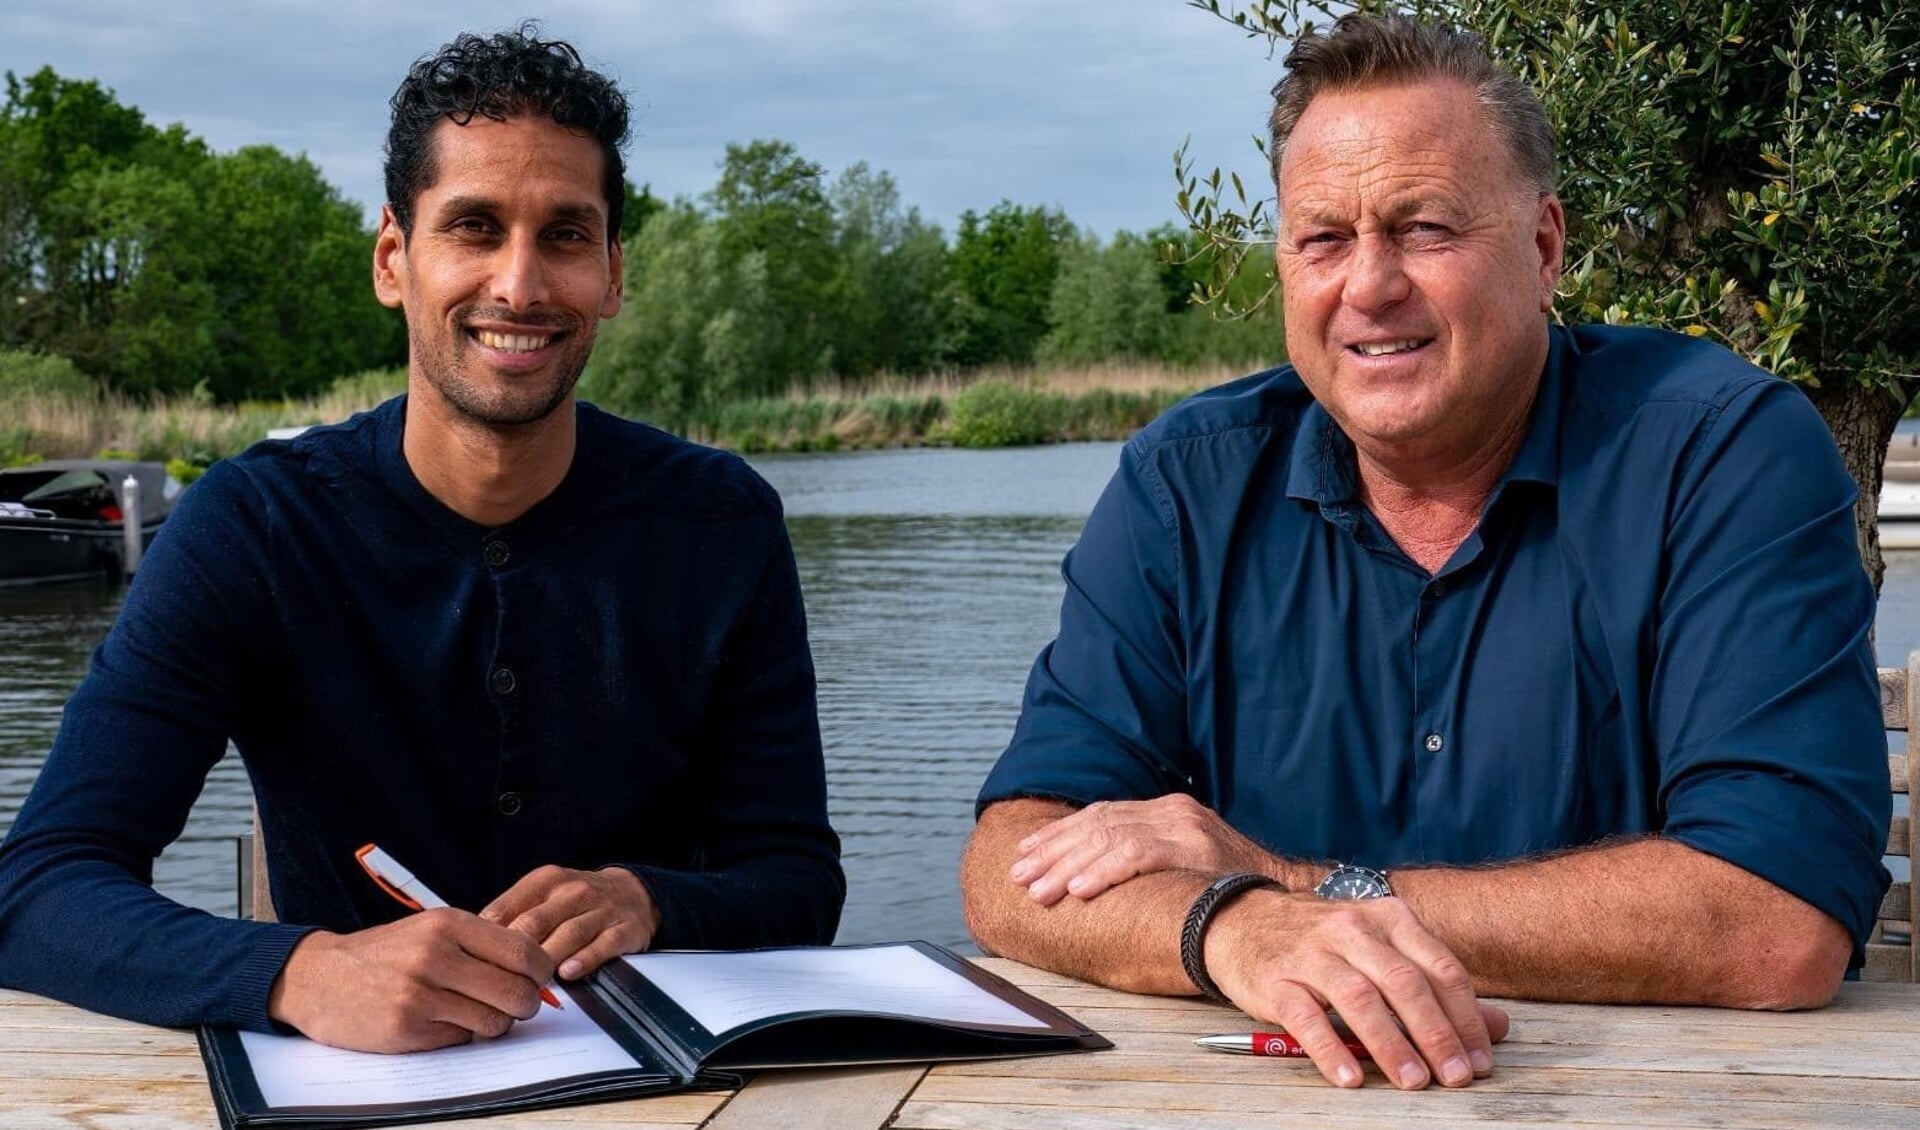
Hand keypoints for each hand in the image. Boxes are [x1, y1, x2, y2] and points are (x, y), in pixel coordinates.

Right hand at [268, 909, 554, 1052]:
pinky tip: (443, 1022)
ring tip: (477, 1013)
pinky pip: (461, 1039)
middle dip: (526, 1004)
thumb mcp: (432, 929)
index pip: (523, 951)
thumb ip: (481, 943)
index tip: (539, 979)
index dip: (542, 971)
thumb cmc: (386, 953)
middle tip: (518, 1005)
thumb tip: (537, 967)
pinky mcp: (406, 1029)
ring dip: (495, 1024)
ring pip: (494, 1022)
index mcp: (448, 924)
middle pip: (516, 992)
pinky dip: (462, 1034)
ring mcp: (419, 994)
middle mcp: (435, 956)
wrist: (318, 977)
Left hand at [482, 865, 661, 980]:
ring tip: (530, 985)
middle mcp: (573, 891)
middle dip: (515, 956)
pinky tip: (568, 973)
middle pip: (534, 924)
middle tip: (500, 983)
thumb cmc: (575, 901)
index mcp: (545, 881)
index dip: (487, 941)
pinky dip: (584, 960)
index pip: (507, 909)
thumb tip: (470, 945)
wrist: (632, 893)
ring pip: (568, 936)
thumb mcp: (542, 894)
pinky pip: (602, 946)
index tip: (475, 964)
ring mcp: (601, 909)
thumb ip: (511, 915)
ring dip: (546, 962)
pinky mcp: (625, 929)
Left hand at [1009, 794, 1275, 903]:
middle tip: (1019, 875)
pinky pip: (1137, 856)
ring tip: (1039, 890)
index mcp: (1165, 809)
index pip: (1100, 816)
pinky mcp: (1193, 847)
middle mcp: (1171, 810)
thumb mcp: (1186, 860)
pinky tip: (1079, 890)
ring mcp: (1183, 826)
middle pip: (1097, 825)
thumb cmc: (1231, 883)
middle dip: (1052, 852)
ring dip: (1067, 867)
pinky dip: (1103, 872)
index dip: (1058, 834)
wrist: (1286, 890)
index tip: (1025, 852)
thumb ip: (1147, 855)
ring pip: (1108, 839)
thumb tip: (1090, 870)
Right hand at [1206, 889, 1505, 1090]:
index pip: (1440, 968)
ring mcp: (1311, 952)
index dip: (1466, 1018)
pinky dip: (1330, 1049)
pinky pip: (1306, 1017)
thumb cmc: (1325, 943)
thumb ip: (1436, 986)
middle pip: (1405, 982)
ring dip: (1391, 1043)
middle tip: (1456, 1077)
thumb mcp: (1382, 950)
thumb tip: (1499, 1027)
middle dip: (1436, 1033)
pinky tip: (1350, 1078)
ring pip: (1359, 997)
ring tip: (1414, 1082)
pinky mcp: (1275, 979)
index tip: (1479, 1061)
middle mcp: (1352, 929)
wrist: (1242, 920)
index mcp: (1389, 919)